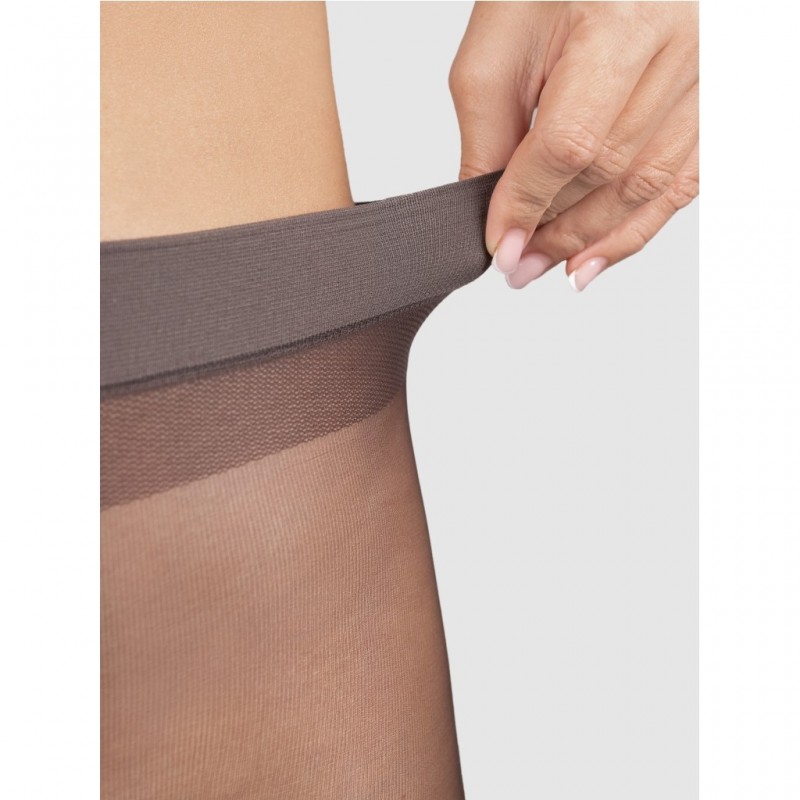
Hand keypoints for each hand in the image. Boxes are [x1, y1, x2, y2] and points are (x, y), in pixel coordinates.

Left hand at [449, 1, 697, 290]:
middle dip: (555, 230)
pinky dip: (633, 229)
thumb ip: (490, 132)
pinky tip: (594, 258)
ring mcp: (707, 74)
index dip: (529, 203)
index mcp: (621, 18)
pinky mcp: (711, 100)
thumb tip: (496, 213)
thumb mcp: (500, 45)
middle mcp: (680, 44)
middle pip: (610, 170)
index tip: (500, 244)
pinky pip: (679, 182)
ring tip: (544, 266)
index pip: (572, 141)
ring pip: (647, 186)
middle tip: (516, 264)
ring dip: (590, 239)